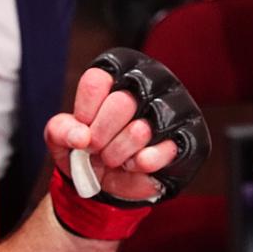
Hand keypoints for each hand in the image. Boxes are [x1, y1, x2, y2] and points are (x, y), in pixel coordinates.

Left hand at [46, 66, 176, 202]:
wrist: (112, 180)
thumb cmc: (88, 146)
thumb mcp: (63, 136)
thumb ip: (61, 129)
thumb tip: (81, 137)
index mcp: (120, 71)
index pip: (98, 79)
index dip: (85, 110)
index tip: (83, 125)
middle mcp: (152, 80)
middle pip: (121, 103)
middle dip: (100, 135)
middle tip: (96, 147)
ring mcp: (175, 107)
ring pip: (141, 129)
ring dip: (118, 152)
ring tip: (114, 158)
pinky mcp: (191, 136)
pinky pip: (165, 151)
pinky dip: (142, 163)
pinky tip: (134, 164)